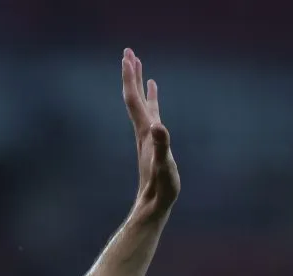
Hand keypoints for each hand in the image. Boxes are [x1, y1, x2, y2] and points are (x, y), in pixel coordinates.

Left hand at [122, 49, 179, 216]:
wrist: (152, 205)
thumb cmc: (160, 188)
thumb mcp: (164, 166)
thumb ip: (162, 146)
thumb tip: (159, 126)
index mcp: (145, 131)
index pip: (134, 99)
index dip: (131, 78)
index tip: (128, 56)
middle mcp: (143, 131)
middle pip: (134, 98)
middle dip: (132, 75)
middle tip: (129, 52)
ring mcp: (148, 137)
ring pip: (142, 106)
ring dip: (140, 86)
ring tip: (142, 68)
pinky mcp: (154, 145)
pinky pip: (152, 117)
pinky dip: (153, 103)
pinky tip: (155, 101)